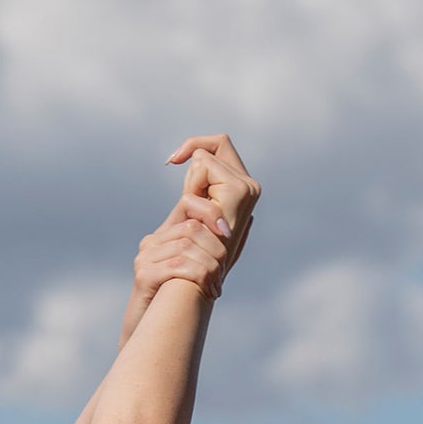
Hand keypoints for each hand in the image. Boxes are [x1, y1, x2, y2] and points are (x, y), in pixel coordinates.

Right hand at [121, 202, 229, 344]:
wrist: (153, 339)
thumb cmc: (180, 306)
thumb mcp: (203, 270)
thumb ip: (220, 245)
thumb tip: (249, 219)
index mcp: (165, 236)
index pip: (188, 203)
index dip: (211, 212)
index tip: (228, 233)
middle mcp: (152, 242)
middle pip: (191, 228)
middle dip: (215, 249)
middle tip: (223, 273)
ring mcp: (145, 258)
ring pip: (187, 246)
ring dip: (210, 267)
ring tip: (215, 287)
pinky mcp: (143, 276)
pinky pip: (178, 266)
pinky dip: (199, 277)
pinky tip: (208, 293)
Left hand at [165, 132, 259, 278]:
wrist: (191, 279)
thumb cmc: (188, 254)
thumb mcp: (193, 213)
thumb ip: (199, 189)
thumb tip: (187, 158)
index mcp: (243, 191)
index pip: (220, 145)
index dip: (195, 145)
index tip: (172, 161)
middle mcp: (251, 188)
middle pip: (215, 145)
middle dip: (193, 169)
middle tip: (190, 207)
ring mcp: (247, 189)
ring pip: (205, 157)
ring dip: (190, 184)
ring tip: (196, 218)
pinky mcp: (239, 191)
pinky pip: (202, 165)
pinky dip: (191, 188)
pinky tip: (196, 216)